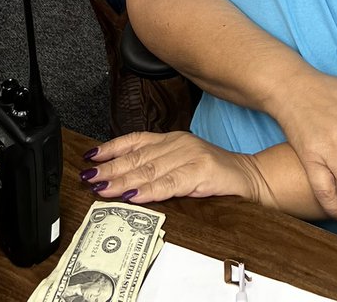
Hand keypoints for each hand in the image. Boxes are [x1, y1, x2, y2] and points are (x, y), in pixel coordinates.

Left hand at [80, 131, 260, 205]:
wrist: (247, 174)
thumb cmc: (212, 172)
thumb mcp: (181, 164)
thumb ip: (157, 168)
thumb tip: (123, 181)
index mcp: (171, 139)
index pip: (135, 140)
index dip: (112, 148)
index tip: (91, 156)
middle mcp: (177, 143)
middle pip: (137, 157)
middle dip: (110, 168)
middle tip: (89, 177)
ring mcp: (189, 155)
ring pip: (149, 170)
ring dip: (123, 181)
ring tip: (103, 188)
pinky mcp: (200, 171)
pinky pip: (169, 183)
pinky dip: (149, 191)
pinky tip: (134, 196)